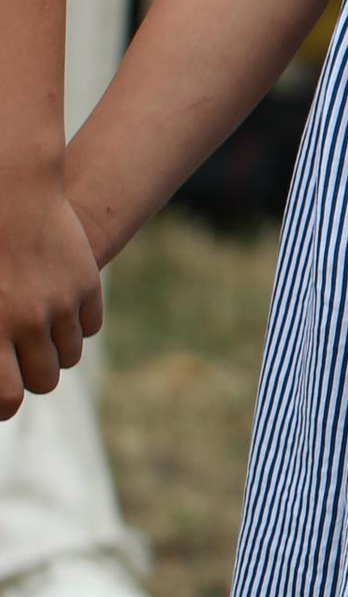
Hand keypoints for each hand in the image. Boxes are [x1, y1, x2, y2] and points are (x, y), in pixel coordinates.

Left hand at [0, 166, 104, 419]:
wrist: (10, 192)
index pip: (8, 398)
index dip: (6, 404)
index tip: (3, 397)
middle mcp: (28, 321)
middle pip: (44, 380)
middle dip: (30, 376)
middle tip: (17, 359)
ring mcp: (61, 302)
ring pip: (69, 356)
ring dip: (53, 351)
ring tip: (35, 333)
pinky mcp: (86, 284)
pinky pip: (89, 328)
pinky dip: (74, 327)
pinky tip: (55, 311)